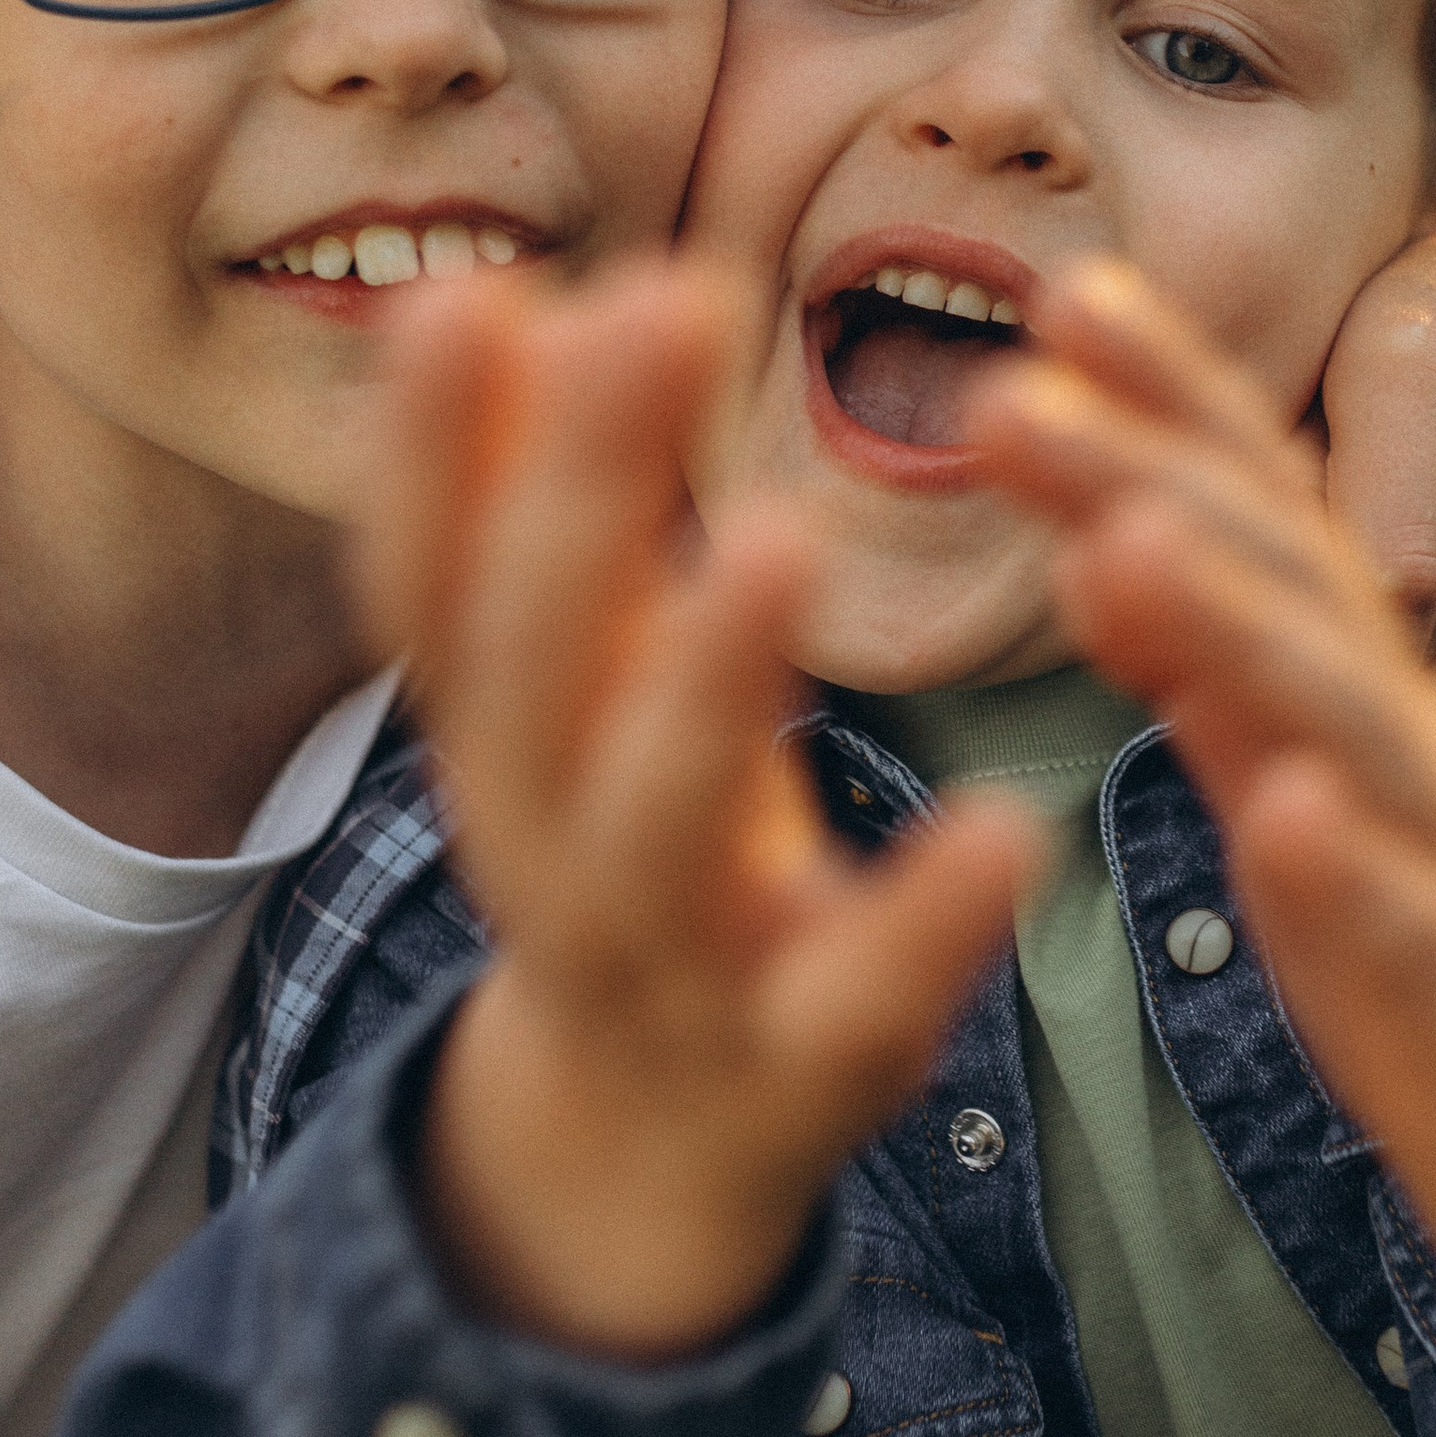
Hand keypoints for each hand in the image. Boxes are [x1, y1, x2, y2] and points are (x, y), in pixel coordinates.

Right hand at [354, 260, 1042, 1362]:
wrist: (648, 1146)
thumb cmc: (629, 851)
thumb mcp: (562, 690)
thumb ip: (525, 515)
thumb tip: (463, 295)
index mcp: (494, 739)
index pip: (428, 583)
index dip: (429, 451)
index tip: (467, 290)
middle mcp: (545, 845)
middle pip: (530, 672)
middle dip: (581, 489)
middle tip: (661, 304)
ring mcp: (667, 963)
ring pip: (651, 833)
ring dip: (700, 682)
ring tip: (775, 533)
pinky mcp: (805, 1062)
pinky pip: (855, 996)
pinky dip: (923, 917)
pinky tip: (1007, 826)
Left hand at [970, 263, 1435, 1409]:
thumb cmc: (1402, 923)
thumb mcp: (1283, 772)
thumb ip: (1206, 663)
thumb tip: (1100, 536)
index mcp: (1346, 676)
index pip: (1259, 509)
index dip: (1165, 400)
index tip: (1058, 294)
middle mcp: (1402, 737)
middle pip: (1286, 581)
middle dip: (1148, 478)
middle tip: (1014, 394)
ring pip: (1348, 729)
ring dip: (1239, 631)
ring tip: (1123, 549)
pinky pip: (1415, 934)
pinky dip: (1346, 873)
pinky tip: (1281, 814)